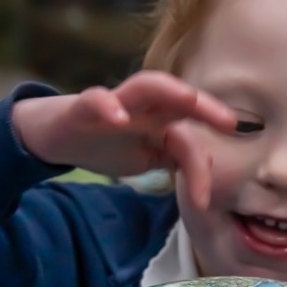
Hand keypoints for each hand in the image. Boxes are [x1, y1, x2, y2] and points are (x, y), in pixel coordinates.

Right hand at [12, 70, 237, 208]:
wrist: (55, 137)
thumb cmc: (106, 144)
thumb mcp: (146, 158)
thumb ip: (175, 158)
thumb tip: (207, 169)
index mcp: (159, 120)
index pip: (188, 139)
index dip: (199, 168)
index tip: (204, 201)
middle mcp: (143, 107)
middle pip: (180, 97)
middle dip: (207, 106)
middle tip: (231, 123)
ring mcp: (116, 103)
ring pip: (146, 85)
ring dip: (171, 90)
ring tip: (191, 100)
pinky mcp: (83, 106)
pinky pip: (96, 99)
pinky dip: (107, 106)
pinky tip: (118, 118)